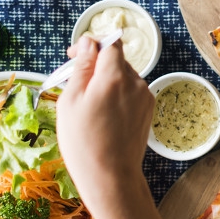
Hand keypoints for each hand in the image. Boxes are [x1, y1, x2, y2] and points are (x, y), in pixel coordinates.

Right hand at [56, 36, 154, 208]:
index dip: (91, 44)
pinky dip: (117, 95)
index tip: (75, 55)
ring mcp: (145, 96)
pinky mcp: (148, 110)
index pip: (110, 43)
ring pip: (124, 76)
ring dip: (106, 81)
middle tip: (76, 84)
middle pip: (116, 59)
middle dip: (97, 64)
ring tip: (89, 104)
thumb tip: (88, 44)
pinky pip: (131, 92)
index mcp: (115, 76)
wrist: (110, 175)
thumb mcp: (71, 100)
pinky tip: (103, 114)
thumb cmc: (84, 141)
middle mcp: (136, 82)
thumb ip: (82, 66)